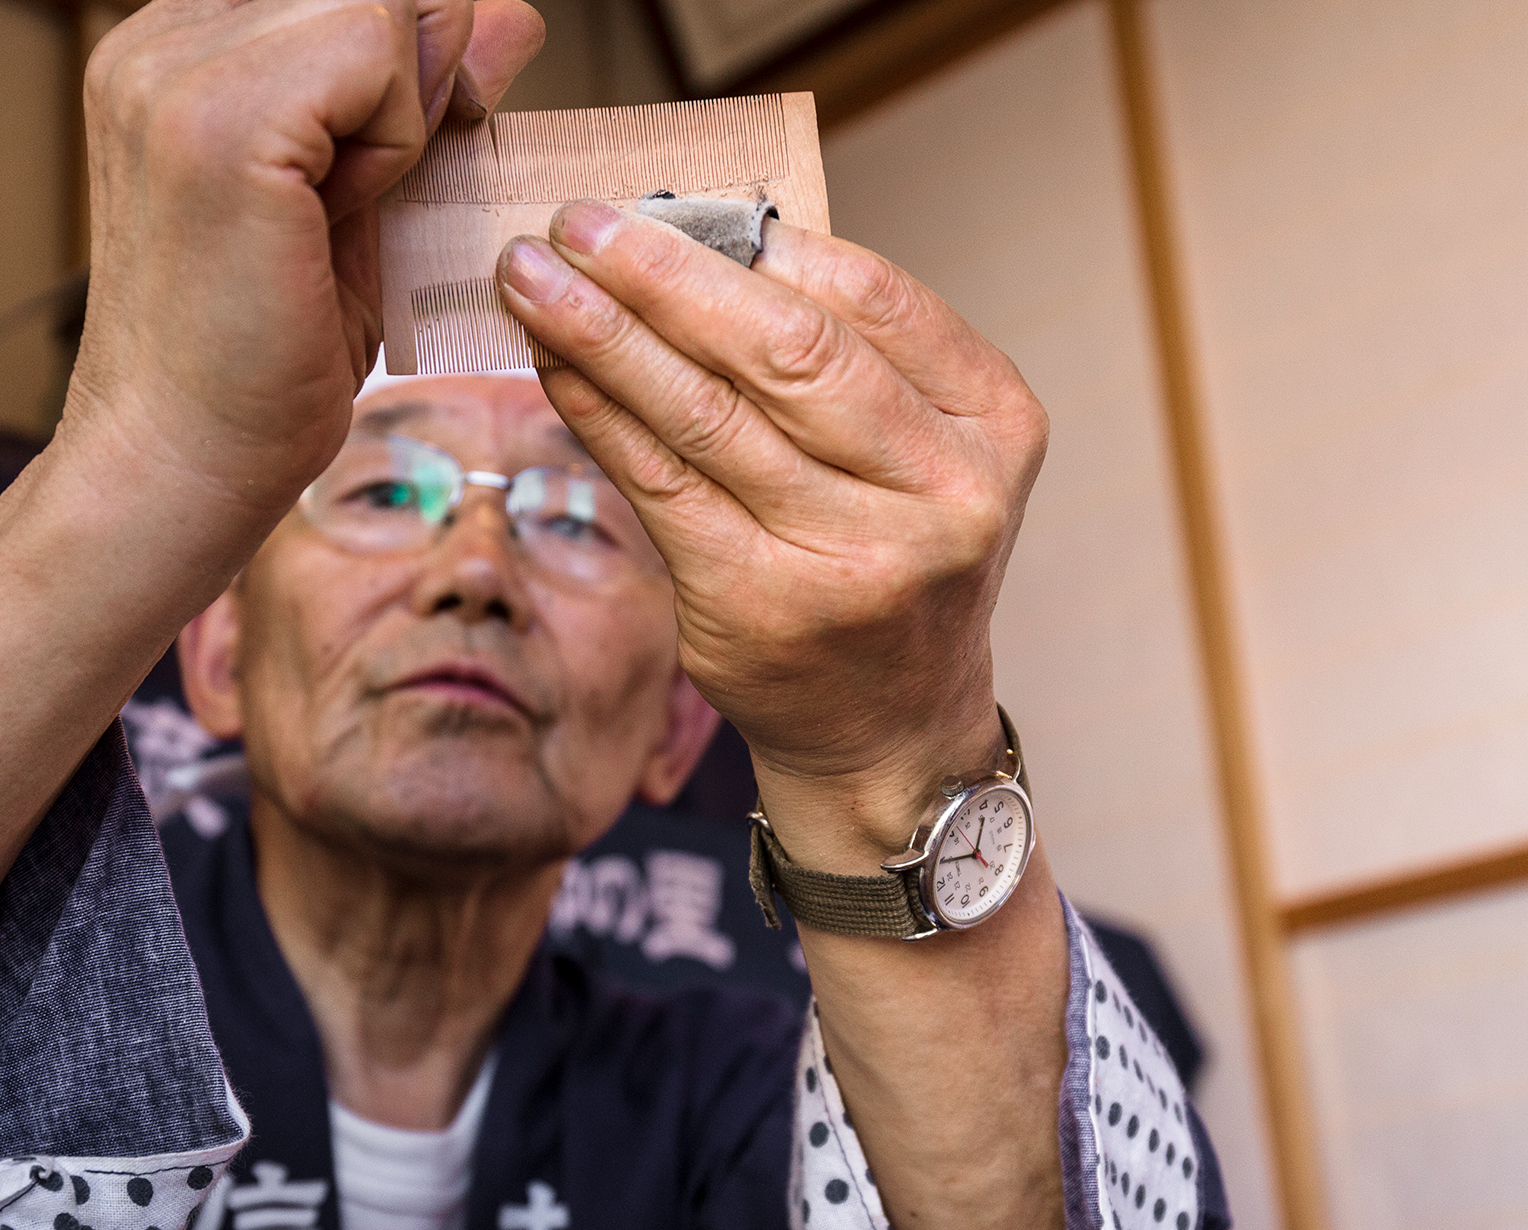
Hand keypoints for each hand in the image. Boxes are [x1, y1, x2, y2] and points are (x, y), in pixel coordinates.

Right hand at [71, 0, 542, 507]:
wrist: (180, 468)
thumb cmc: (260, 362)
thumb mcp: (366, 200)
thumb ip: (422, 95)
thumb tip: (508, 12)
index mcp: (178, 48)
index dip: (399, 62)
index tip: (362, 169)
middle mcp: (160, 36)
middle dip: (411, 72)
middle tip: (354, 194)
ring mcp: (175, 67)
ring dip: (401, 106)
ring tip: (332, 211)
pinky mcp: (218, 116)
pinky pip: (376, 43)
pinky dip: (395, 135)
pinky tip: (332, 217)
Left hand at [495, 203, 1047, 864]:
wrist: (889, 728)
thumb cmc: (888, 556)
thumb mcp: (918, 451)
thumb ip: (845, 356)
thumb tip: (692, 240)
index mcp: (995, 425)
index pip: (869, 297)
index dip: (756, 241)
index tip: (665, 203)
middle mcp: (941, 493)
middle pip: (782, 350)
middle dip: (661, 274)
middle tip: (573, 223)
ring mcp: (851, 555)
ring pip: (704, 413)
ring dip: (602, 334)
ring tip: (532, 280)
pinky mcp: (756, 602)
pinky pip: (658, 482)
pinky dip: (597, 413)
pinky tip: (553, 365)